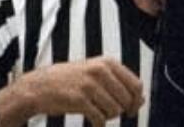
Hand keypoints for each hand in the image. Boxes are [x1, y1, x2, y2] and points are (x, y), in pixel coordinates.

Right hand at [0, 57, 144, 126]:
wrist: (41, 86)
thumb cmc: (71, 81)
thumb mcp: (97, 75)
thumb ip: (120, 85)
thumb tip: (142, 100)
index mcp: (107, 62)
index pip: (136, 84)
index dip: (136, 101)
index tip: (130, 110)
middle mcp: (100, 70)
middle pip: (126, 100)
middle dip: (120, 111)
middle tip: (107, 111)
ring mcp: (89, 84)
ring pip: (114, 111)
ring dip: (108, 116)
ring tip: (97, 112)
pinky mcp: (79, 99)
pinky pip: (100, 119)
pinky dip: (98, 124)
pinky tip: (92, 122)